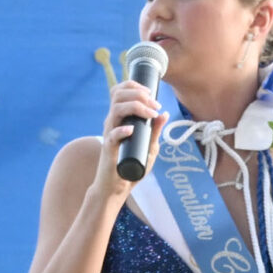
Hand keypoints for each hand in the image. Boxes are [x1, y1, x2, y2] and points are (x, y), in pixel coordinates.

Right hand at [92, 76, 166, 198]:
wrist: (117, 187)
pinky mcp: (108, 149)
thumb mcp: (149, 147)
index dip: (134, 86)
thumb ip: (155, 131)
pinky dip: (121, 131)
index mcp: (120, 118)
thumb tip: (164, 114)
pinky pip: (112, 135)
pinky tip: (131, 130)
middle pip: (118, 95)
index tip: (151, 94)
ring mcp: (109, 134)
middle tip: (154, 104)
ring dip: (135, 106)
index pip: (120, 91)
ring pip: (116, 109)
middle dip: (138, 94)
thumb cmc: (131, 166)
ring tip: (150, 114)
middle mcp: (112, 122)